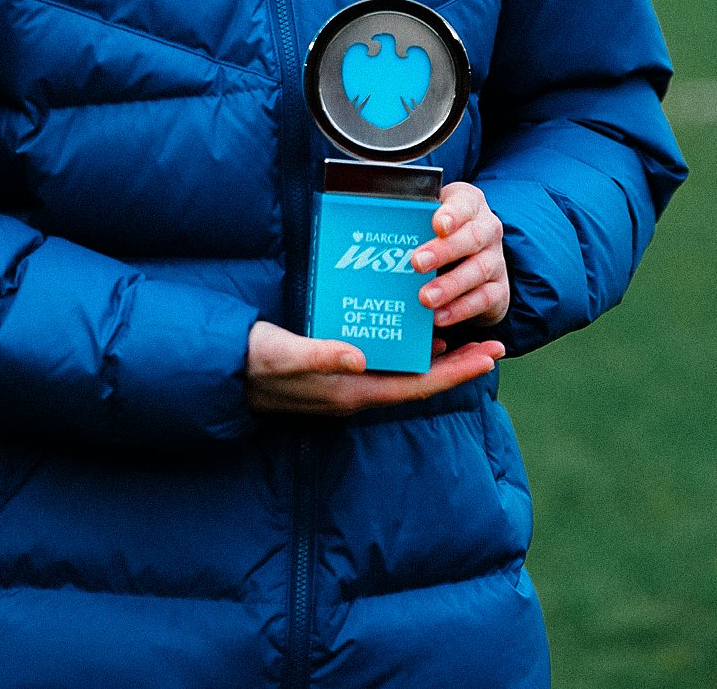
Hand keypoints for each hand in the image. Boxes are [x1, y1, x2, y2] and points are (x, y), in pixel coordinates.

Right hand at [245, 319, 504, 415]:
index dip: (458, 372)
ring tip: (465, 329)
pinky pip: (385, 360)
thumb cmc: (254, 360)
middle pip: (420, 380)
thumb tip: (362, 357)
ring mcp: (347, 381)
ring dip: (435, 353)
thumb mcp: (285, 353)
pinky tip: (412, 324)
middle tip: (494, 341)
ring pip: (404, 371)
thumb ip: (322, 355)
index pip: (418, 386)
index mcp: (352, 391)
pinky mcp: (336, 368)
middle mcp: (356, 390)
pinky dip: (406, 345)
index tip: (491, 354)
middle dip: (459, 361)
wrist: (222, 370)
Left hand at [412, 180, 509, 329]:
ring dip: (450, 285)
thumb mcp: (429, 217)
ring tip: (425, 298)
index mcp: (469, 204)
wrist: (473, 258)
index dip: (452, 214)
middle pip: (471, 237)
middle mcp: (487, 229)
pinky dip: (461, 309)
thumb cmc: (440, 233)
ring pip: (479, 270)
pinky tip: (439, 316)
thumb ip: (411, 218)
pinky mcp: (500, 289)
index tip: (437, 225)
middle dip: (444, 251)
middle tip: (417, 263)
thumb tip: (371, 228)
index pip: (464, 203)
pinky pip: (484, 299)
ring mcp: (496, 260)